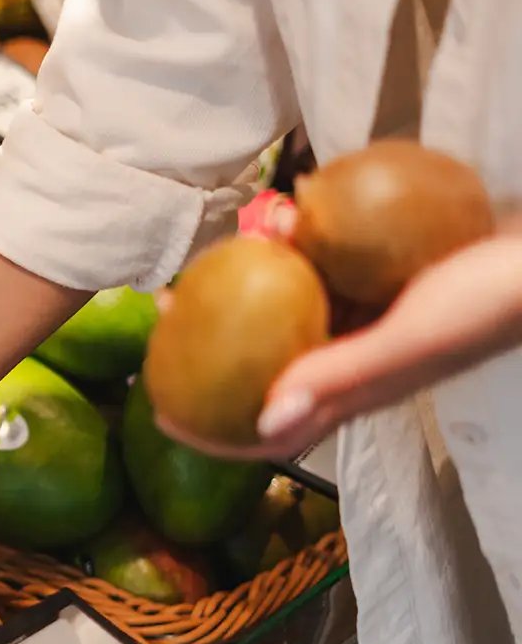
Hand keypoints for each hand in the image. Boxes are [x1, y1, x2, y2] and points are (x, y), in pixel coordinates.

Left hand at [158, 229, 521, 460]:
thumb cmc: (494, 297)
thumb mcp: (414, 337)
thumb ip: (342, 376)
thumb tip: (264, 421)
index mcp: (356, 391)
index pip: (269, 430)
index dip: (211, 432)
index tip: (156, 410)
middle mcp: (355, 361)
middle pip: (263, 362)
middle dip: (210, 338)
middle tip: (171, 300)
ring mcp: (369, 319)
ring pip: (288, 308)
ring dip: (254, 276)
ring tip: (235, 239)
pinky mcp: (384, 281)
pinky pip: (325, 270)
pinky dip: (302, 246)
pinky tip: (293, 211)